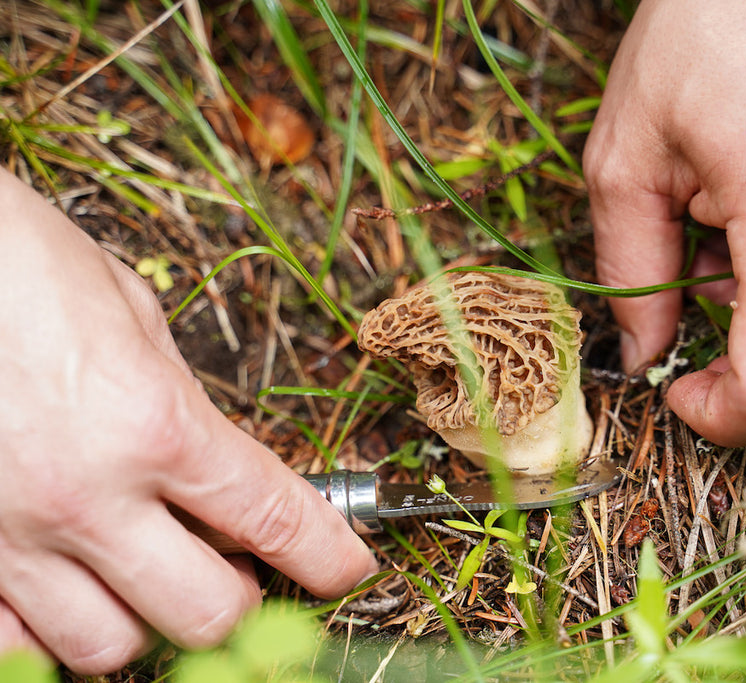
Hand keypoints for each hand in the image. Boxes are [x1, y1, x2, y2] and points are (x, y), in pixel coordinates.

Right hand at [0, 169, 375, 673]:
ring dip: (149, 620)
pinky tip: (68, 588)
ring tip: (147, 575)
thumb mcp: (136, 321)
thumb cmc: (28, 269)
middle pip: (209, 612)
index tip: (349, 568)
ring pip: (111, 649)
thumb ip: (184, 409)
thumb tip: (222, 471)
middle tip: (241, 567)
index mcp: (157, 425)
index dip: (329, 557)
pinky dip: (55, 632)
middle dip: (244, 597)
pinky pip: (17, 648)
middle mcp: (90, 496)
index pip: (275, 520)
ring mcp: (13, 536)